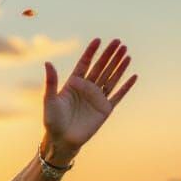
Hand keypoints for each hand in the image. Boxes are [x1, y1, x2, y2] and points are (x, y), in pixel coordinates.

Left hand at [42, 38, 137, 161]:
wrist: (61, 140)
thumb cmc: (52, 120)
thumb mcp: (50, 99)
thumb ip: (51, 81)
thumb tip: (48, 62)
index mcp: (74, 84)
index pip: (84, 64)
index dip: (91, 52)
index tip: (98, 40)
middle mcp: (87, 89)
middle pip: (101, 67)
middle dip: (109, 55)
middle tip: (118, 42)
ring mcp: (97, 98)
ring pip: (110, 78)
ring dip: (119, 66)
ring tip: (127, 53)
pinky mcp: (104, 109)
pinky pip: (118, 95)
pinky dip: (126, 86)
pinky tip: (133, 76)